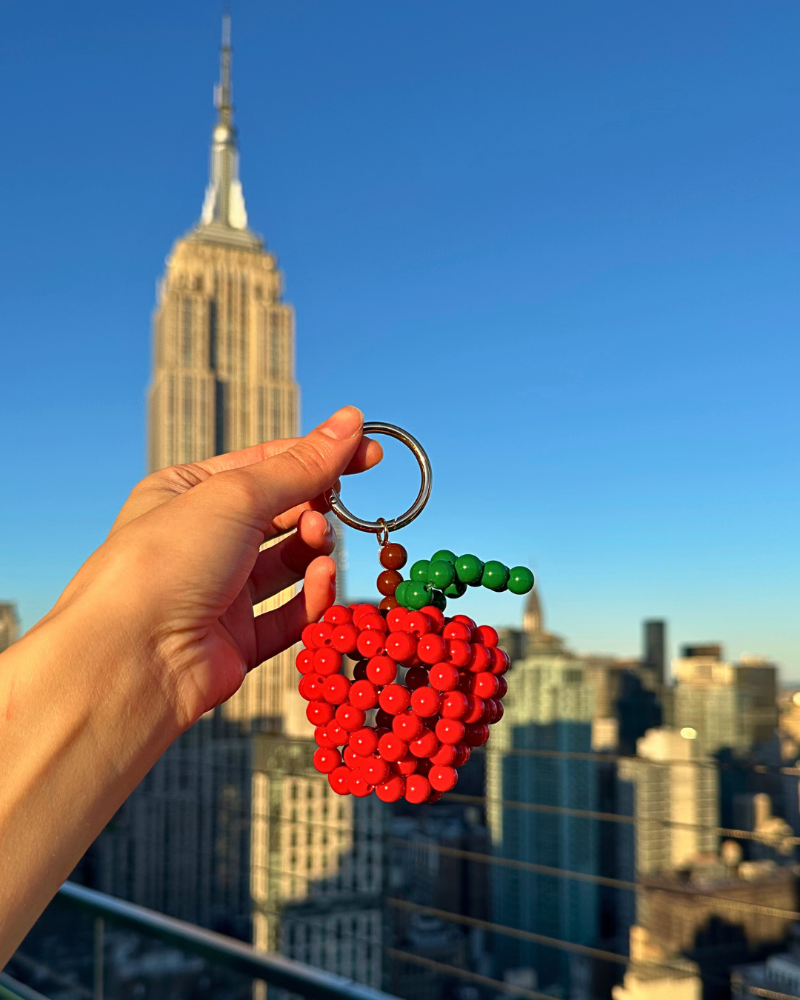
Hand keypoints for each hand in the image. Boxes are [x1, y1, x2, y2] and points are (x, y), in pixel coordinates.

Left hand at [42, 404, 381, 729]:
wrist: (130, 660)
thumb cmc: (167, 561)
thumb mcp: (236, 496)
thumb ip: (301, 466)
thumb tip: (350, 421)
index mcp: (188, 493)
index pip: (266, 464)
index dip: (320, 456)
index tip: (370, 452)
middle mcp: (203, 541)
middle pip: (280, 513)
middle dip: (314, 506)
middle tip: (334, 506)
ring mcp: (221, 592)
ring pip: (288, 564)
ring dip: (313, 549)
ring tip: (319, 543)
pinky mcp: (238, 640)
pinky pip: (290, 612)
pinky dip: (312, 595)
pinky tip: (323, 578)